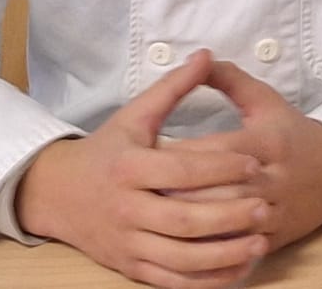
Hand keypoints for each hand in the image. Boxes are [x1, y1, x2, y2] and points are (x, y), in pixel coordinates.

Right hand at [13, 49, 270, 288]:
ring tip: (260, 242)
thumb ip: (173, 87)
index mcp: (129, 167)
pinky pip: (172, 281)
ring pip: (180, 258)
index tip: (254, 163)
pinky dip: (206, 281)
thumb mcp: (135, 115)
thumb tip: (205, 55)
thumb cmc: (106, 150)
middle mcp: (126, 209)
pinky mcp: (131, 268)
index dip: (219, 167)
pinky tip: (236, 270)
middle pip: (182, 220)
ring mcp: (128, 243)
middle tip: (264, 207)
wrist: (57, 194)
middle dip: (227, 216)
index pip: (180, 170)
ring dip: (222, 255)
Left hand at [164, 60, 321, 252]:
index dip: (179, 155)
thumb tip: (196, 58)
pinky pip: (238, 248)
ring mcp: (274, 212)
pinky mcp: (275, 239)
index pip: (215, 151)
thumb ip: (228, 79)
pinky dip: (212, 247)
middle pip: (216, 190)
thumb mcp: (265, 100)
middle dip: (177, 192)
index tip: (147, 156)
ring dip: (190, 222)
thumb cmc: (292, 133)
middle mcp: (271, 178)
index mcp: (266, 141)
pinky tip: (186, 243)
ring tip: (154, 217)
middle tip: (141, 191)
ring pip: (225, 222)